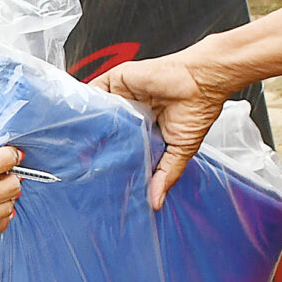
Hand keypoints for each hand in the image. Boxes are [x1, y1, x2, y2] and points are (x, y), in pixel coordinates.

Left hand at [96, 50, 235, 209]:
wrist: (201, 80)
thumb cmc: (197, 108)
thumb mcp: (180, 150)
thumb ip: (165, 174)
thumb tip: (156, 201)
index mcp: (145, 128)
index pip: (121, 145)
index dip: (111, 158)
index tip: (101, 175)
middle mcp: (132, 112)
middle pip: (105, 129)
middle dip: (95, 144)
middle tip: (85, 163)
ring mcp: (123, 96)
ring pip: (98, 112)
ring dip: (90, 125)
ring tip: (80, 144)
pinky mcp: (117, 80)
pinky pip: (95, 90)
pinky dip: (88, 103)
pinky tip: (85, 119)